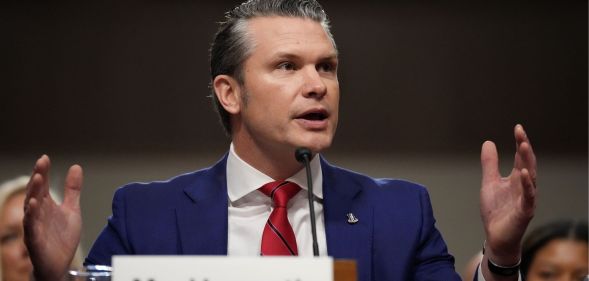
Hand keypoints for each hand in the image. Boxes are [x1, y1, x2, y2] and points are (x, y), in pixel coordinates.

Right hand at [23, 155, 82, 280]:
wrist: (60, 264)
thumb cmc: (62, 236)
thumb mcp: (71, 209)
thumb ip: (72, 190)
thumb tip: (76, 166)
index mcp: (46, 205)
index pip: (43, 185)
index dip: (43, 172)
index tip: (45, 158)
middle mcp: (38, 214)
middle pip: (35, 193)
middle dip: (38, 178)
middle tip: (41, 164)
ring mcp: (34, 227)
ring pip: (31, 208)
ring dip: (33, 193)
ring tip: (37, 179)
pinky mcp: (35, 241)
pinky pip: (31, 228)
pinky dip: (31, 217)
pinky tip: (33, 206)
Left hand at [480, 124, 536, 264]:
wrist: (496, 236)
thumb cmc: (496, 211)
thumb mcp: (489, 183)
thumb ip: (490, 164)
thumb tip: (489, 142)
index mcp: (516, 179)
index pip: (520, 157)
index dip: (520, 142)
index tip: (518, 127)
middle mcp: (524, 186)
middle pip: (527, 163)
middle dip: (524, 147)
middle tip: (520, 132)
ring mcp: (526, 198)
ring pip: (530, 177)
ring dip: (527, 161)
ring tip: (523, 145)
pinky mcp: (524, 211)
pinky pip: (528, 196)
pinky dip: (527, 185)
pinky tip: (524, 173)